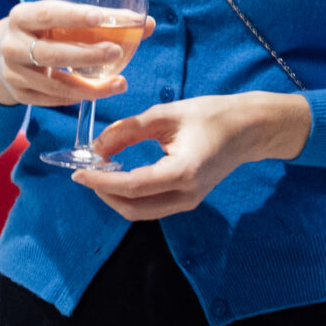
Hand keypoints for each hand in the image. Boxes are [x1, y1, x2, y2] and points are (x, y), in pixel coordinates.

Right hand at [0, 2, 155, 109]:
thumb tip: (146, 24)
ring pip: (53, 84)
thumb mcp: (58, 18)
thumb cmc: (42, 30)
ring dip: (89, 87)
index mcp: (22, 16)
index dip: (73, 15)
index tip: (100, 17)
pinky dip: (75, 97)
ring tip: (118, 83)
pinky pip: (51, 100)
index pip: (47, 13)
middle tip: (116, 51)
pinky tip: (96, 92)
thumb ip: (100, 20)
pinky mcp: (18, 94)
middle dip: (86, 55)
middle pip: (50, 53)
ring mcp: (13, 73)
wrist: (0, 54)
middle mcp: (12, 44)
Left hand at [71, 92, 312, 220]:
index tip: (77, 172)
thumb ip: (130, 130)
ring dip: (115, 196)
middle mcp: (186, 195)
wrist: (248, 129)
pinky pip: (151, 206)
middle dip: (104, 193)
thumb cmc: (211, 115)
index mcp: (182, 173)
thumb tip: (97, 146)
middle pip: (132, 208)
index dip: (100, 181)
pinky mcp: (188, 200)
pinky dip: (130, 195)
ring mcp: (189, 202)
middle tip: (86, 171)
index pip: (131, 186)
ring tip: (99, 172)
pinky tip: (120, 175)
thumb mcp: (166, 114)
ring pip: (140, 211)